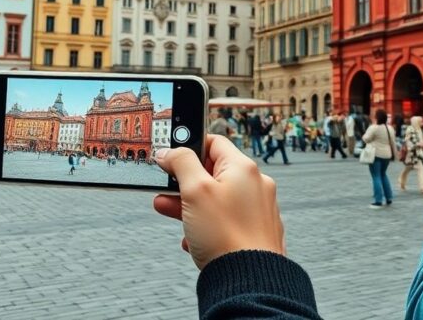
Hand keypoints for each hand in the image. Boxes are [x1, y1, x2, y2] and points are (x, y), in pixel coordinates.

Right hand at [153, 135, 283, 269]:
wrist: (249, 279)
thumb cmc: (226, 235)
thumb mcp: (195, 191)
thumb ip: (181, 163)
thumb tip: (170, 151)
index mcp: (244, 168)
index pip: (214, 143)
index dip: (189, 146)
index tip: (170, 157)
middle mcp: (255, 185)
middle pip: (213, 173)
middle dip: (185, 182)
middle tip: (165, 189)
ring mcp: (257, 209)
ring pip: (217, 199)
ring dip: (190, 205)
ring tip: (168, 211)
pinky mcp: (255, 232)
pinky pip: (225, 221)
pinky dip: (206, 225)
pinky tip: (193, 239)